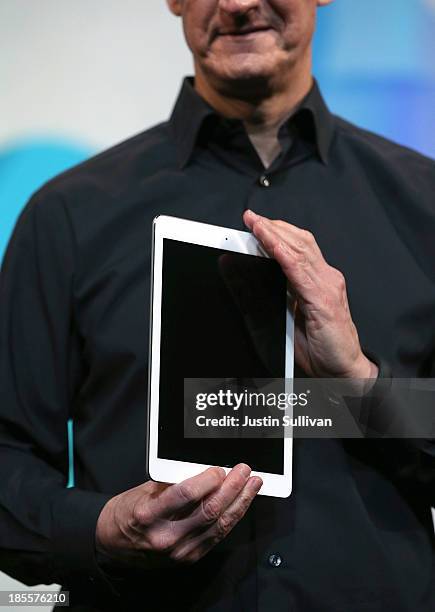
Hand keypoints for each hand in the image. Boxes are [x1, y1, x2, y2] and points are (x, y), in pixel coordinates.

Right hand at [95, 464, 261, 568]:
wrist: (114, 543)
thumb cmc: (129, 512)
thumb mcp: (145, 489)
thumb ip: (174, 481)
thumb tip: (204, 469)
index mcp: (150, 514)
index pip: (187, 494)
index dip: (208, 479)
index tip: (219, 468)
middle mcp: (166, 536)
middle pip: (209, 510)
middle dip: (232, 488)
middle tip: (244, 471)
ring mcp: (179, 551)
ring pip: (219, 525)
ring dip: (240, 502)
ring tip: (252, 485)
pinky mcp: (189, 557)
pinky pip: (217, 536)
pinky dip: (232, 518)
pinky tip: (240, 504)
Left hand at [243, 210, 377, 379]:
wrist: (341, 373)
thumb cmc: (316, 349)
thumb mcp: (273, 320)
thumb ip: (251, 294)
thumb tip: (229, 269)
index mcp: (316, 281)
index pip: (295, 247)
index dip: (274, 231)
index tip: (253, 221)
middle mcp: (325, 278)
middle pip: (299, 241)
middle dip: (273, 227)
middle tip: (250, 218)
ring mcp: (327, 286)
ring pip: (300, 250)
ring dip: (275, 235)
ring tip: (256, 225)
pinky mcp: (324, 300)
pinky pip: (301, 272)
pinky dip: (285, 255)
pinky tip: (272, 246)